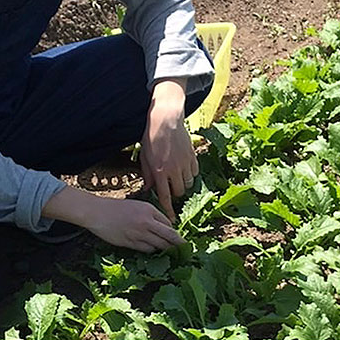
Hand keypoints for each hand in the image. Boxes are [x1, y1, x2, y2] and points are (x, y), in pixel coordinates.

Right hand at [41, 189, 182, 252]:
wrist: (96, 212)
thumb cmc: (117, 208)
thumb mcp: (138, 206)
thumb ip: (152, 216)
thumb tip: (167, 227)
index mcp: (149, 210)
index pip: (169, 225)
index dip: (176, 234)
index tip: (182, 241)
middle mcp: (146, 222)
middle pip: (169, 236)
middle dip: (179, 245)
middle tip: (186, 251)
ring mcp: (138, 233)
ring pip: (159, 245)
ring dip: (166, 250)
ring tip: (172, 253)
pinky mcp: (130, 242)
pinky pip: (147, 249)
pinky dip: (152, 251)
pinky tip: (153, 250)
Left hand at [139, 79, 198, 221]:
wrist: (166, 119)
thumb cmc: (151, 137)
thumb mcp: (144, 156)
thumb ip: (147, 174)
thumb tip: (148, 189)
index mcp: (159, 171)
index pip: (165, 197)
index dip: (169, 211)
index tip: (172, 220)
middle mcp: (173, 170)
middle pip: (179, 193)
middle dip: (175, 193)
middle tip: (170, 186)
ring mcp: (184, 164)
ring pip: (188, 184)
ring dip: (182, 184)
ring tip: (176, 176)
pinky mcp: (193, 157)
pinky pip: (194, 173)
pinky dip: (190, 174)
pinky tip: (184, 168)